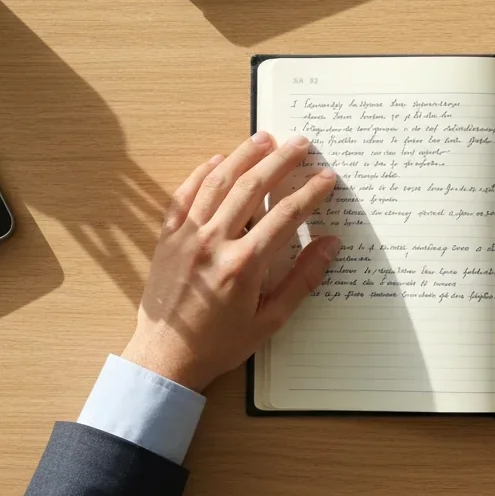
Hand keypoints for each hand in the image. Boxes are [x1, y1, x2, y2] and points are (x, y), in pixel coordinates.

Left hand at [122, 132, 338, 390]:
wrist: (165, 357)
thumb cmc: (219, 344)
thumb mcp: (270, 320)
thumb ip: (302, 280)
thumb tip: (329, 245)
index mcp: (244, 264)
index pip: (286, 215)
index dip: (310, 192)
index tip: (327, 177)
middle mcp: (214, 242)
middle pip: (253, 186)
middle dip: (280, 160)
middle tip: (300, 143)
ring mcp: (187, 236)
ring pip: (218, 182)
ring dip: (243, 155)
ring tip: (264, 138)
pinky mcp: (167, 237)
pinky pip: (184, 195)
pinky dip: (201, 173)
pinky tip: (217, 159)